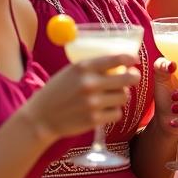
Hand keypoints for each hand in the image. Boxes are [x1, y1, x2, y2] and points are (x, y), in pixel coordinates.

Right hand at [24, 53, 140, 140]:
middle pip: (127, 78)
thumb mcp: (71, 72)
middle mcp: (90, 83)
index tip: (135, 60)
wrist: (41, 117)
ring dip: (120, 96)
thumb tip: (120, 63)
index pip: (116, 59)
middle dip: (134, 77)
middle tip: (133, 78)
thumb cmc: (57, 92)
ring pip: (124, 97)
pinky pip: (117, 113)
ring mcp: (93, 103)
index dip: (130, 58)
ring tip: (110, 96)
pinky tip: (104, 110)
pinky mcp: (95, 119)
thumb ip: (92, 68)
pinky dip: (113, 112)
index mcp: (83, 67)